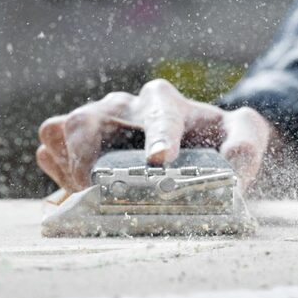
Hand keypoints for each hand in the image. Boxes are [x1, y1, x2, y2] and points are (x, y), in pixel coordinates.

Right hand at [36, 79, 272, 190]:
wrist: (202, 141)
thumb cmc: (220, 136)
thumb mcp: (246, 135)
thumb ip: (246, 146)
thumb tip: (231, 170)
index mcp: (166, 102)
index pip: (160, 116)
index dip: (158, 138)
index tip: (159, 161)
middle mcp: (125, 106)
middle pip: (88, 120)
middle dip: (89, 158)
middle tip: (102, 192)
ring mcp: (98, 121)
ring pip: (62, 129)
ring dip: (68, 166)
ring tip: (87, 195)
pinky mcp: (81, 142)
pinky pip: (51, 147)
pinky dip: (57, 170)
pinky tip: (76, 192)